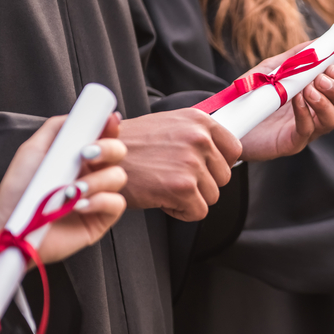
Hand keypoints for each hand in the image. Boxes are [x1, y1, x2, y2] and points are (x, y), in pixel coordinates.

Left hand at [0, 115, 129, 262]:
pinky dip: (100, 201)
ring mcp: (98, 196)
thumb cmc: (18, 190)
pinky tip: (79, 205)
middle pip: (119, 152)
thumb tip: (79, 115)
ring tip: (73, 190)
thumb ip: (56, 128)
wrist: (10, 224)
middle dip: (108, 149)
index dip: (111, 126)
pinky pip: (117, 203)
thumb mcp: (33, 150)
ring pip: (118, 177)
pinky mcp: (101, 219)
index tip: (109, 121)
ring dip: (97, 180)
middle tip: (86, 154)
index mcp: (79, 156)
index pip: (104, 136)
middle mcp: (91, 173)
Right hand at [120, 108, 240, 221]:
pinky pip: (198, 212)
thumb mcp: (168, 126)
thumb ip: (195, 136)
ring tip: (164, 185)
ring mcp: (192, 163)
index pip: (234, 149)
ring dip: (189, 198)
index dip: (219, 164)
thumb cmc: (129, 145)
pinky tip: (161, 197)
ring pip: (212, 196)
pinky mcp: (183, 188)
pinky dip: (180, 211)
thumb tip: (220, 153)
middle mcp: (199, 139)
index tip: (204, 169)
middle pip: (224, 177)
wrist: (98, 157)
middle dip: (202, 183)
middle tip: (173, 177)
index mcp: (198, 121)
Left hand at [239, 42, 333, 161]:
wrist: (228, 123)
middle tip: (322, 78)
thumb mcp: (272, 70)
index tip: (332, 66)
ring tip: (308, 89)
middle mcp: (316, 115)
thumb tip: (318, 42)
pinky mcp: (291, 143)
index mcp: (317, 96)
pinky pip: (307, 130)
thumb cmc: (251, 96)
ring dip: (325, 102)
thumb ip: (294, 57)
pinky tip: (296, 100)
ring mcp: (306, 131)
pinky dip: (305, 113)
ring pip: (333, 121)